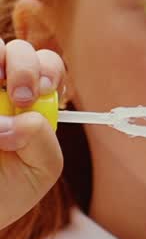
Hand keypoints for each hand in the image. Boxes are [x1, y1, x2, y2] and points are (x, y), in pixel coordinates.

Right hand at [0, 37, 66, 231]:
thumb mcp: (40, 170)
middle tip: (21, 97)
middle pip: (14, 49)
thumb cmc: (5, 189)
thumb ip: (43, 140)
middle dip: (23, 65)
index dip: (47, 69)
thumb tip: (21, 119)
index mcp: (29, 99)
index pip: (45, 65)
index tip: (43, 90)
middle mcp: (0, 86)